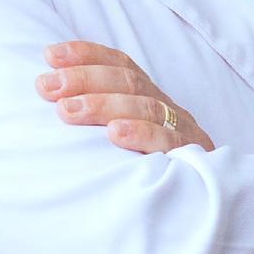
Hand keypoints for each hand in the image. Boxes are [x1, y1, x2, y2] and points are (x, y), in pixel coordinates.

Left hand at [35, 39, 214, 154]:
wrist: (206, 198)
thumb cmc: (147, 166)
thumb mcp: (125, 133)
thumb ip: (97, 116)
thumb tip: (48, 96)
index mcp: (148, 96)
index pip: (120, 63)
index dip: (86, 55)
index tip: (49, 55)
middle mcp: (165, 105)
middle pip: (127, 81)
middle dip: (84, 79)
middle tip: (46, 86)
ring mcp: (180, 129)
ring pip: (145, 106)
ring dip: (103, 104)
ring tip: (68, 109)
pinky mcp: (191, 156)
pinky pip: (169, 141)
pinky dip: (141, 133)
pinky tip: (115, 133)